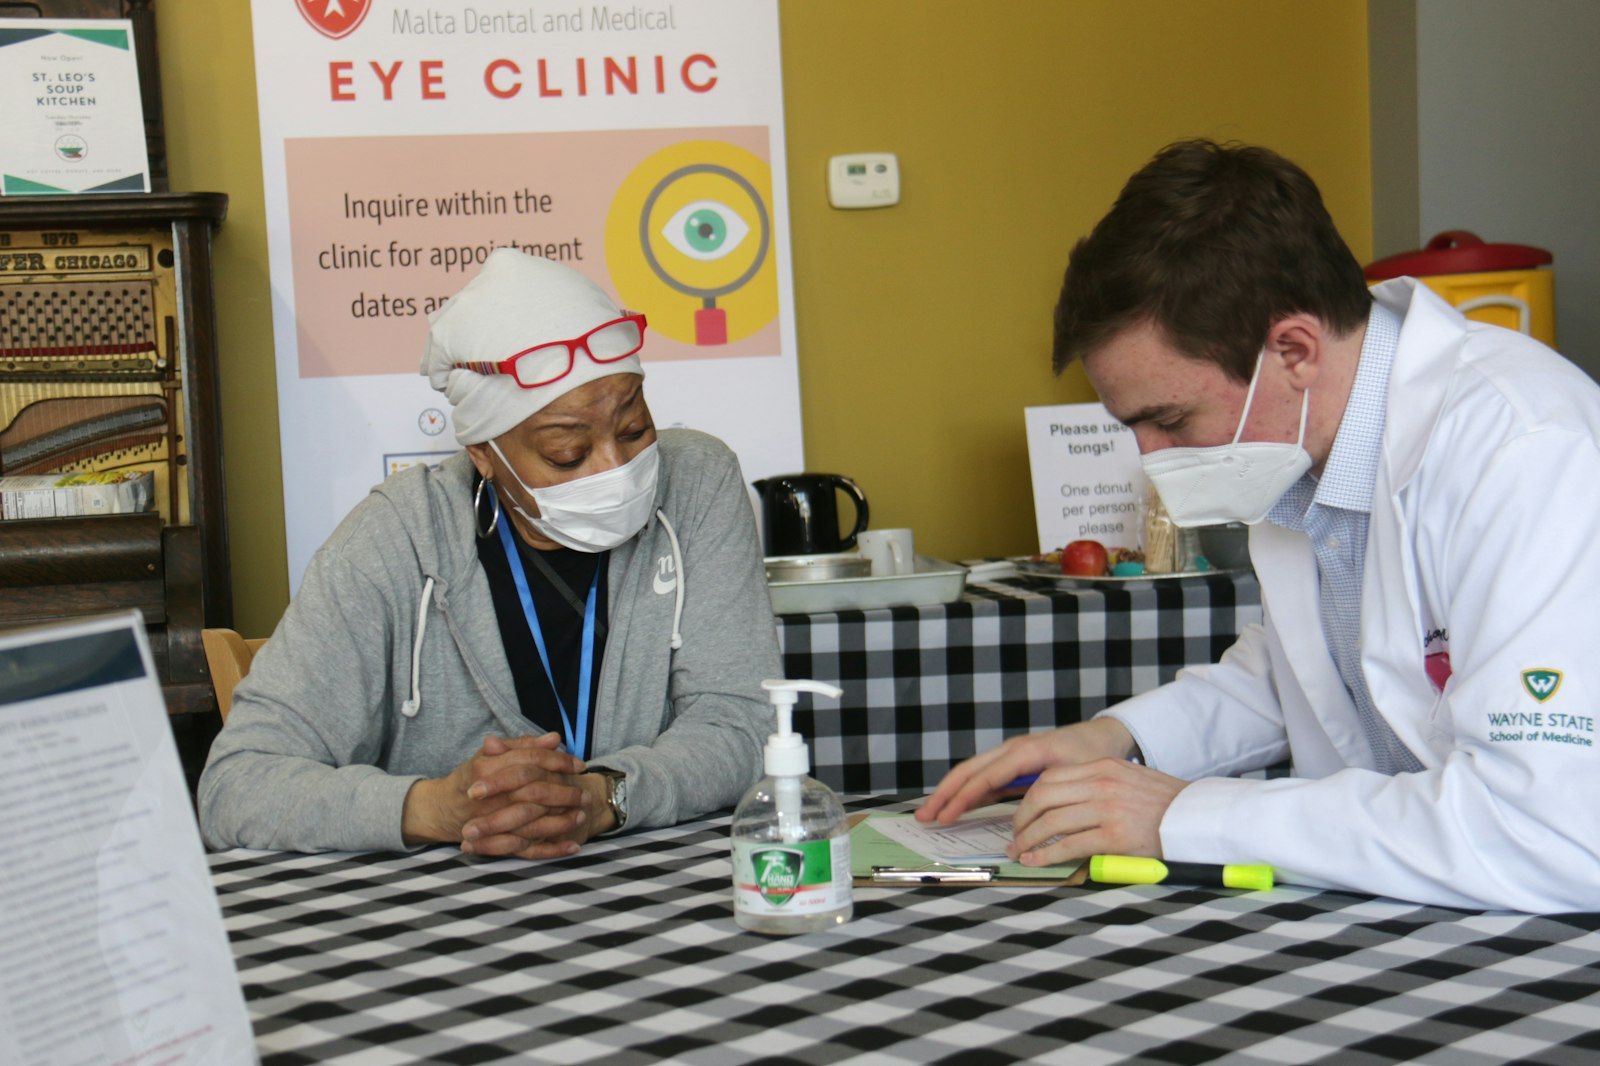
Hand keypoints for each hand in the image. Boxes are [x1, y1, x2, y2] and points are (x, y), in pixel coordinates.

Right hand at [402, 733, 589, 858]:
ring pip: (532, 822)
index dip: (558, 761)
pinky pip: (527, 849)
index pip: (530, 761)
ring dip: (561, 821)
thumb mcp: (491, 755)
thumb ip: (523, 746)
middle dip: (564, 792)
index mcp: (487, 768)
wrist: (444, 809)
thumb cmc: (473, 778)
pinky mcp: (497, 843)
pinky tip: (572, 846)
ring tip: (581, 815)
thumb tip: (555, 737)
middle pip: (534, 792)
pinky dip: (551, 849)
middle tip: (585, 792)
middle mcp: (490, 796)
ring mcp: (492, 822)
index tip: (579, 764)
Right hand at [916, 717, 1138, 825]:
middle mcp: (1011, 750)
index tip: (945, 816)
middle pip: (967, 772)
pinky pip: (982, 777)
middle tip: (923, 816)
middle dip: (943, 795)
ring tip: (929, 813)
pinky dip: (965, 792)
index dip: (962, 797)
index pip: (984, 777)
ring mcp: (1009, 755)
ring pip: (970, 773)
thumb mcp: (1074, 774)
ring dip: (948, 793)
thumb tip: (1027, 820)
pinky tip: (954, 808)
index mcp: (1024, 752)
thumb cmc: (1090, 755)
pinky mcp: (1011, 764)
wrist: (1102, 737)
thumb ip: (1049, 792)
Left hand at [1007, 758, 1187, 864]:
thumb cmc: (1165, 805)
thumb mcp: (1128, 780)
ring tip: (1019, 853)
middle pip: (1042, 797)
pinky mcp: (1114, 836)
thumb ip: (1096, 785)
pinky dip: (1045, 855)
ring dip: (1027, 840)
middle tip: (1014, 837)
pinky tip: (1035, 862)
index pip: (1049, 778)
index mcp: (1102, 767)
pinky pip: (1068, 845)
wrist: (1199, 818)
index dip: (1028, 800)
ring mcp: (1107, 809)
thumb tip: (1061, 805)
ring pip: (1050, 822)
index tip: (1021, 816)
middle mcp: (1102, 783)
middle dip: (1020, 820)